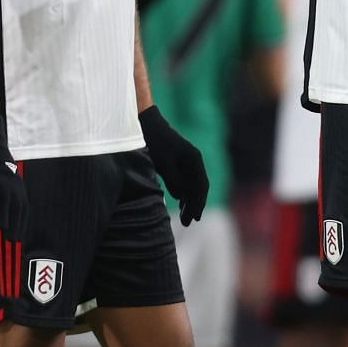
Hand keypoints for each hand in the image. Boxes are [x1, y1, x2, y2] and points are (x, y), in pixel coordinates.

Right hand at [0, 110, 26, 239]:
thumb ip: (5, 194)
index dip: (21, 227)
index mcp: (19, 188)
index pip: (24, 213)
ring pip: (4, 210)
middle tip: (8, 241)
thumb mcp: (4, 179)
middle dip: (12, 230)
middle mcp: (14, 187)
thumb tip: (0, 215)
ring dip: (1, 223)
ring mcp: (2, 183)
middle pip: (17, 214)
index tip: (17, 241)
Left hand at [141, 106, 208, 224]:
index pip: (201, 186)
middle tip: (189, 222)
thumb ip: (174, 180)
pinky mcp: (178, 164)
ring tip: (185, 217)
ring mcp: (187, 163)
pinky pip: (186, 183)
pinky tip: (181, 204)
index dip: (198, 203)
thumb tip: (181, 196)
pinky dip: (184, 194)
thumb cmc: (154, 142)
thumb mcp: (163, 162)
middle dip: (195, 205)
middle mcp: (194, 161)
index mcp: (194, 159)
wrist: (147, 125)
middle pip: (199, 188)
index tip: (194, 217)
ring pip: (192, 186)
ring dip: (189, 202)